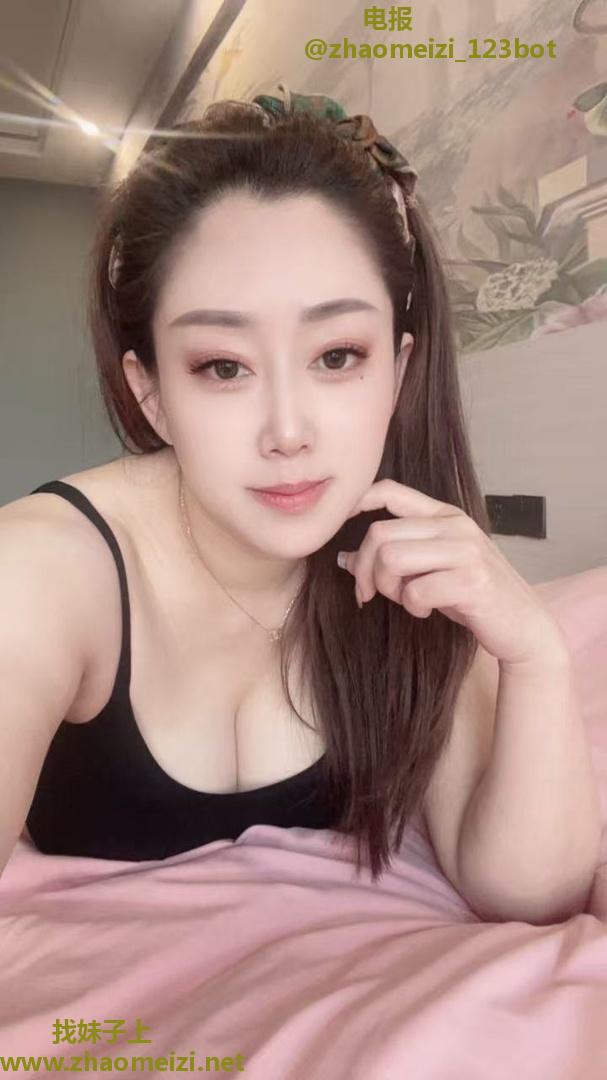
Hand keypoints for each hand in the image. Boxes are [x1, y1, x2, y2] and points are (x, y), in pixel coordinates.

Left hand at [338, 479, 568, 668]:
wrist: (524, 626)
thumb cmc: (473, 596)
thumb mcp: (433, 569)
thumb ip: (397, 556)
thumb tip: (344, 559)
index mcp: (444, 516)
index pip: (390, 491)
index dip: (356, 502)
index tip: (338, 526)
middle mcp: (455, 526)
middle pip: (380, 533)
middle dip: (366, 569)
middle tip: (371, 593)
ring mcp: (466, 551)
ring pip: (392, 558)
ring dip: (388, 588)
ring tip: (407, 601)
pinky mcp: (473, 581)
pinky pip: (416, 591)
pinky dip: (413, 607)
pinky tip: (427, 611)